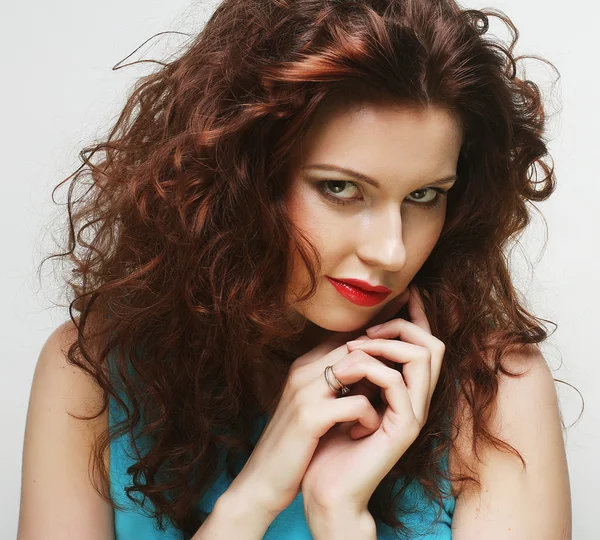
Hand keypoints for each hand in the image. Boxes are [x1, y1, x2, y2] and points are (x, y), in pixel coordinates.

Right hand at [225, 289, 410, 517]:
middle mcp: (303, 370)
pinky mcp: (309, 416)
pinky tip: (367, 432)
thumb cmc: (295, 445)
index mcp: (305, 366)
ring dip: (380, 388)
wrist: (262, 483)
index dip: (376, 346)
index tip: (398, 361)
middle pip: (357, 345)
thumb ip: (337, 386)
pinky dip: (370, 417)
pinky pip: (356, 403)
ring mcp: (304, 390)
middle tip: (402, 386)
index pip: (348, 338)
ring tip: (386, 409)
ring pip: (359, 365)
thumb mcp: (314, 408)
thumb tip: (374, 374)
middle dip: (385, 362)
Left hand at [300, 285, 444, 514]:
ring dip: (384, 343)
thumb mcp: (342, 389)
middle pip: (431, 343)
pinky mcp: (403, 428)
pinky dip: (370, 368)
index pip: (422, 343)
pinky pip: (398, 382)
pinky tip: (344, 375)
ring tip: (352, 349)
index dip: (415, 314)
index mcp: (404, 389)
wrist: (323, 483)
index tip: (403, 292)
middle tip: (366, 330)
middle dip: (400, 324)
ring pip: (422, 356)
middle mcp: (415, 399)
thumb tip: (354, 326)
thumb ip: (356, 362)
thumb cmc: (329, 437)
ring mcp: (412, 413)